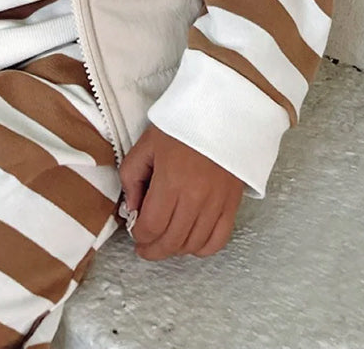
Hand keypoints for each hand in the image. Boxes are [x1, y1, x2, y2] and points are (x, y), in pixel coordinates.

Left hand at [118, 124, 242, 260]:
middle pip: (171, 241)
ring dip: (175, 250)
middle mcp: (195, 197)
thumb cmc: (181, 126)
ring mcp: (216, 203)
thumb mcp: (147, 144)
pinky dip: (202, 249)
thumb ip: (131, 178)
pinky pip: (218, 240)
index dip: (139, 236)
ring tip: (165, 242)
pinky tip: (190, 241)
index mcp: (171, 180)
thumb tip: (132, 210)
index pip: (152, 226)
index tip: (135, 232)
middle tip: (144, 247)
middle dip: (153, 250)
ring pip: (193, 245)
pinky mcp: (232, 204)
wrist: (222, 112)